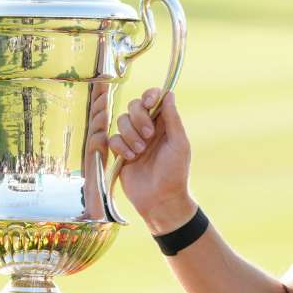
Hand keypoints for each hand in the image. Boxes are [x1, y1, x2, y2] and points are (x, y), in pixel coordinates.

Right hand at [100, 88, 196, 232]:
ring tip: (140, 152)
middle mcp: (148, 129)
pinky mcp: (120, 152)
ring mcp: (133, 140)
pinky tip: (130, 158)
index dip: (149, 96)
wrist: (160, 199)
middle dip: (139, 117)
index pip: (154, 99)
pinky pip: (113, 139)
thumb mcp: (179, 144)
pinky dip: (120, 146)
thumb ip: (172, 119)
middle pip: (134, 106)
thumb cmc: (175, 172)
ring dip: (130, 134)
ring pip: (121, 121)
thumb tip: (169, 93)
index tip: (150, 104)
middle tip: (149, 135)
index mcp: (165, 124)